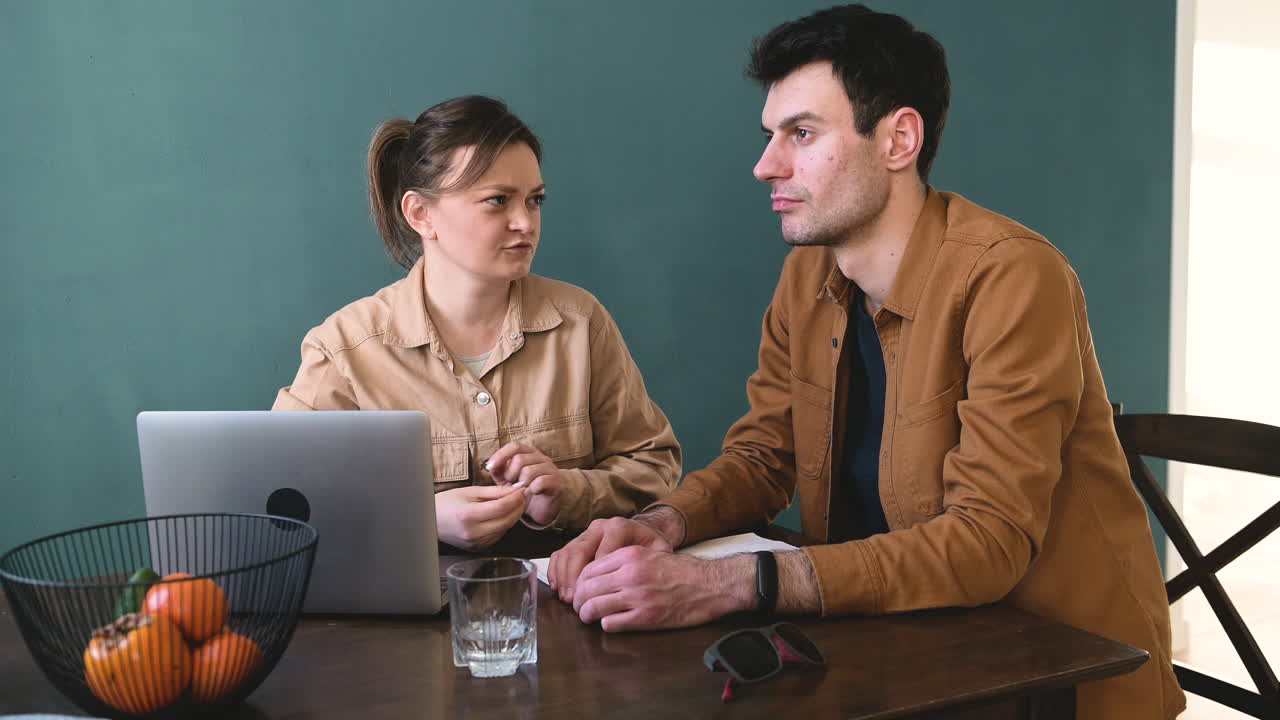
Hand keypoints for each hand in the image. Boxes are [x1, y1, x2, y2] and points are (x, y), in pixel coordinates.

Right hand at [434, 485, 526, 550]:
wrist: (431, 521)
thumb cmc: (447, 503)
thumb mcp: (470, 491)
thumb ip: (494, 492)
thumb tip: (515, 490)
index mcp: (469, 516)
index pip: (502, 507)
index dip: (516, 498)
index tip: (523, 489)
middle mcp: (473, 533)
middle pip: (508, 520)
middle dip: (519, 506)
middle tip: (523, 495)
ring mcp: (476, 543)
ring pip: (505, 529)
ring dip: (514, 516)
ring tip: (513, 503)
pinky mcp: (478, 548)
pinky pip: (499, 535)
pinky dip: (504, 524)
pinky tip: (502, 515)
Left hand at [485, 442, 562, 526]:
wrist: (546, 505)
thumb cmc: (525, 489)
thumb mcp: (508, 480)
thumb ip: (499, 471)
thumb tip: (490, 465)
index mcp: (529, 453)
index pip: (515, 446)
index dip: (501, 455)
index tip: (490, 467)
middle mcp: (541, 458)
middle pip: (520, 459)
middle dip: (510, 474)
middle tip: (511, 484)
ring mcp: (550, 469)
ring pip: (529, 471)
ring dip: (521, 483)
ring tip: (521, 490)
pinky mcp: (556, 482)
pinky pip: (540, 482)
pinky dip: (532, 489)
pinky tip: (531, 493)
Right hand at [547, 517, 672, 604]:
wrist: (643, 534)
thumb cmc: (651, 547)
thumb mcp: (659, 551)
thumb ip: (652, 562)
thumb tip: (640, 581)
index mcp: (619, 527)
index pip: (602, 552)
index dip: (596, 576)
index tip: (595, 596)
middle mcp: (600, 527)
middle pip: (579, 550)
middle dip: (574, 577)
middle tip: (575, 600)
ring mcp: (586, 533)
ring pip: (566, 552)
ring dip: (563, 577)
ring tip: (567, 598)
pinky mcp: (576, 541)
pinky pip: (559, 554)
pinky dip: (556, 572)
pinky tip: (559, 589)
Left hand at [572, 547, 751, 631]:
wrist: (711, 584)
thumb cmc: (683, 570)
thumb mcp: (651, 553)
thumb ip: (625, 561)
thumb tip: (597, 574)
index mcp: (630, 555)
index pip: (589, 569)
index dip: (579, 582)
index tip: (580, 590)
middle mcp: (630, 574)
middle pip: (586, 589)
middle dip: (578, 600)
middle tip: (580, 607)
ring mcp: (638, 596)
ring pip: (594, 607)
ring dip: (587, 615)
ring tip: (589, 617)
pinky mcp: (646, 618)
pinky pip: (611, 624)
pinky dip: (606, 625)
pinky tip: (611, 623)